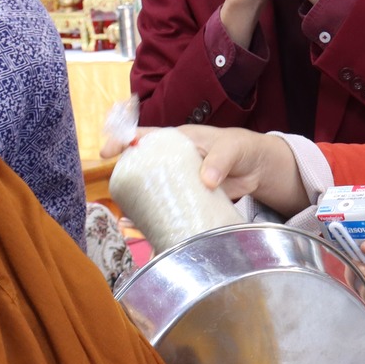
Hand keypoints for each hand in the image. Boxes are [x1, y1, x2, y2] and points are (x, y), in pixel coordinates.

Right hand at [98, 124, 281, 202]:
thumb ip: (219, 160)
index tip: (108, 152)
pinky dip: (155, 217)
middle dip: (124, 177)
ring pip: (150, 190)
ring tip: (129, 216)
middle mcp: (171, 160)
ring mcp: (177, 181)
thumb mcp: (229, 148)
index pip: (143, 136)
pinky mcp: (186, 199)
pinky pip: (166, 207)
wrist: (256, 169)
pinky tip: (145, 228)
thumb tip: (207, 180)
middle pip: (140, 166)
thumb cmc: (239, 148)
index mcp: (176, 140)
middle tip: (118, 191)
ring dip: (137, 201)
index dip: (122, 141)